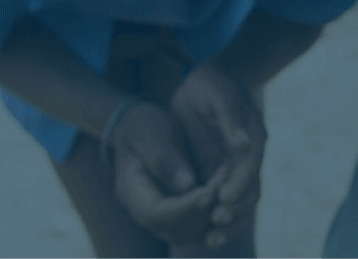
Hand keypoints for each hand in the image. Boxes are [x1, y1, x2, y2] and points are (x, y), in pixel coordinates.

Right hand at [109, 102, 218, 245]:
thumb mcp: (148, 133)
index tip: (209, 192)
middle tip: (224, 184)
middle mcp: (144, 209)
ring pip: (188, 232)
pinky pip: (197, 223)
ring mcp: (161, 213)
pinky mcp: (178, 210)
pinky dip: (214, 210)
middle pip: (173, 230)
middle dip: (202, 212)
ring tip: (226, 183)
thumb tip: (187, 184)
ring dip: (212, 214)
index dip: (184, 208)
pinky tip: (226, 185)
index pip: (155, 214)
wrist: (140, 126)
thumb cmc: (142, 124)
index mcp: (131, 190)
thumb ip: (164, 157)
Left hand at [168, 62, 265, 248]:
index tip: (225, 200)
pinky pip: (219, 203)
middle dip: (235, 213)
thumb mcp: (219, 93)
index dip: (240, 186)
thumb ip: (231, 117)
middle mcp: (246, 159)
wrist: (205, 83)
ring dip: (227, 224)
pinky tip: (199, 236)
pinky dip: (212, 219)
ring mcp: (233, 170)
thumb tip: (245, 144)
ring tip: (210, 241)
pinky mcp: (217, 176)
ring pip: (237, 205)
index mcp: (252, 138)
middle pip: (248, 194)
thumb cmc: (213, 83)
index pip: (250, 168)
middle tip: (215, 227)